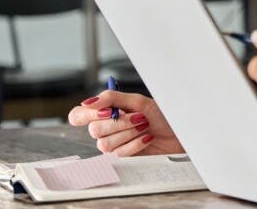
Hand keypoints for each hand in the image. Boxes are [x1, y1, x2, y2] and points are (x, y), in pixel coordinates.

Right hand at [68, 91, 182, 155]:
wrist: (178, 133)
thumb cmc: (160, 116)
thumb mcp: (138, 101)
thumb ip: (112, 98)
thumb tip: (89, 101)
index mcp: (106, 112)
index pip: (78, 115)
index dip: (87, 114)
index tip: (107, 111)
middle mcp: (105, 129)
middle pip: (94, 129)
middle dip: (120, 122)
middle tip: (139, 117)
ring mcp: (112, 144)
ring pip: (104, 143)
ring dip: (129, 133)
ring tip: (144, 126)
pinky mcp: (121, 158)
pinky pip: (119, 153)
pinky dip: (136, 143)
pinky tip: (146, 138)